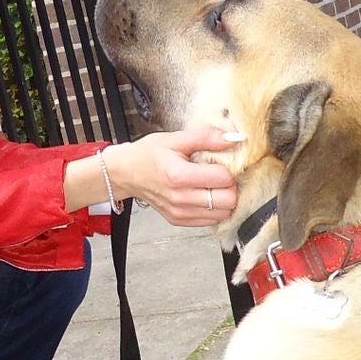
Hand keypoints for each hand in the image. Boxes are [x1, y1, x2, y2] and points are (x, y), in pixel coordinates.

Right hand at [105, 126, 237, 227]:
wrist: (126, 173)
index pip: (223, 179)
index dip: (230, 169)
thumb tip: (234, 139)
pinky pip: (210, 221)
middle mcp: (180, 198)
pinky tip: (205, 195)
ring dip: (224, 199)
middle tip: (222, 175)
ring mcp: (179, 213)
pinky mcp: (179, 220)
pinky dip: (214, 209)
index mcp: (179, 175)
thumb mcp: (176, 139)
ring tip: (213, 185)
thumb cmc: (148, 155)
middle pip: (227, 201)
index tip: (224, 162)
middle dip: (231, 187)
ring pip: (222, 214)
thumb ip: (207, 138)